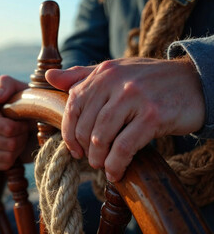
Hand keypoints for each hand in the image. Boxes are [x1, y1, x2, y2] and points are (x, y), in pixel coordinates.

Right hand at [0, 75, 28, 169]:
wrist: (35, 122)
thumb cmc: (28, 103)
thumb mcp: (20, 88)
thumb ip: (6, 86)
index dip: (8, 127)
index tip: (24, 124)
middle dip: (14, 139)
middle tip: (25, 133)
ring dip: (12, 150)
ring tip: (21, 140)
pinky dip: (8, 160)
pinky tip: (15, 151)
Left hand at [46, 57, 204, 181]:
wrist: (193, 82)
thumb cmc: (148, 81)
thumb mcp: (114, 72)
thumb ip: (80, 76)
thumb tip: (50, 77)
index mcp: (103, 72)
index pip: (73, 104)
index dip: (68, 131)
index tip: (73, 148)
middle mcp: (115, 82)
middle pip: (86, 124)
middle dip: (84, 148)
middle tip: (89, 159)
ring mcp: (134, 97)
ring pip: (102, 136)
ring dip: (98, 158)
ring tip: (101, 166)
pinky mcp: (153, 115)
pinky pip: (124, 146)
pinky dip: (116, 164)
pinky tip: (115, 172)